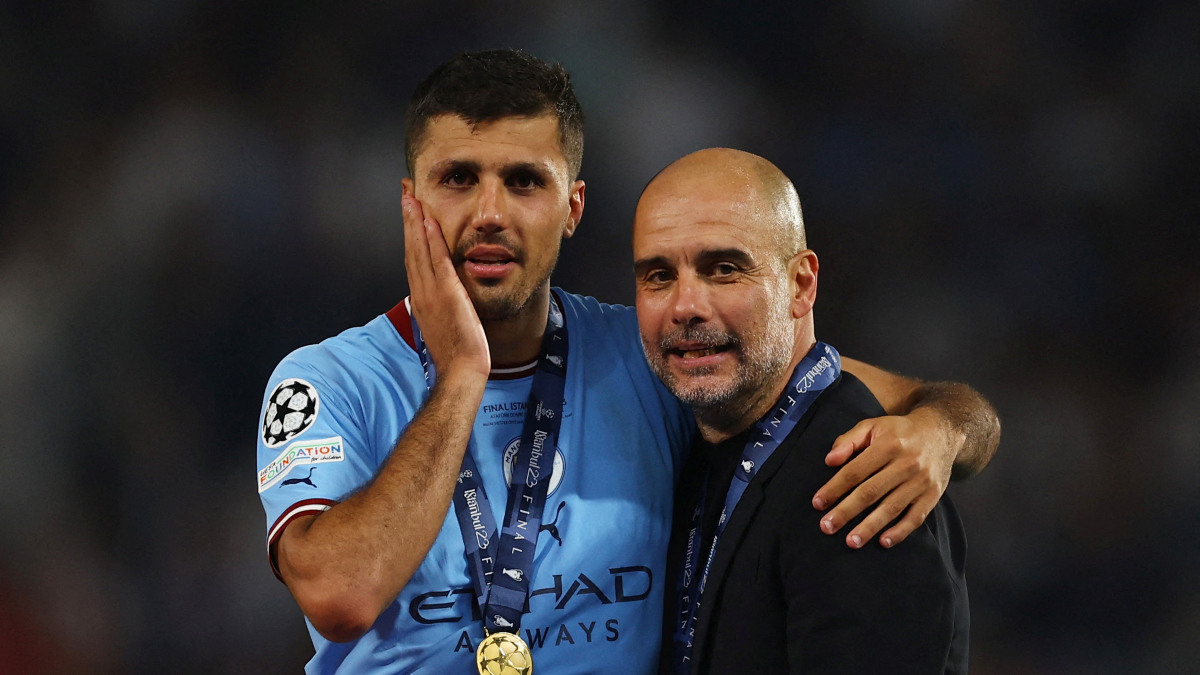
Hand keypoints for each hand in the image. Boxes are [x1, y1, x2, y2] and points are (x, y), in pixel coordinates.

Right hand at [402, 195, 489, 379]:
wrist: (460, 371)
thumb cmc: (455, 353)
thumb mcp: (443, 324)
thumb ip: (440, 307)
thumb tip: (440, 298)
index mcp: (421, 299)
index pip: (412, 259)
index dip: (409, 234)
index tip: (409, 212)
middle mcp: (421, 292)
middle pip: (411, 248)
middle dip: (407, 218)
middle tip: (405, 192)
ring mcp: (432, 292)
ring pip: (419, 250)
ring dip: (415, 221)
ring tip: (412, 197)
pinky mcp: (447, 294)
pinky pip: (438, 261)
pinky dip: (432, 240)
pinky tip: (429, 221)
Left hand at [811, 409, 957, 547]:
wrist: (941, 432)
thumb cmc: (898, 432)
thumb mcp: (872, 426)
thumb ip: (848, 440)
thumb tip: (829, 461)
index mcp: (888, 445)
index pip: (855, 471)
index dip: (835, 488)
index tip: (818, 503)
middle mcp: (906, 464)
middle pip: (871, 492)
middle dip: (847, 511)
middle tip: (827, 527)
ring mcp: (921, 481)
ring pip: (892, 507)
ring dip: (870, 526)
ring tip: (851, 541)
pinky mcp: (933, 494)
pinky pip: (916, 517)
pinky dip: (900, 531)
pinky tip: (883, 542)